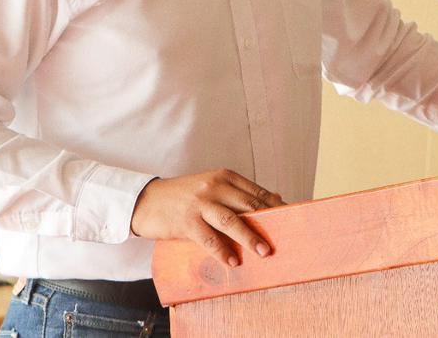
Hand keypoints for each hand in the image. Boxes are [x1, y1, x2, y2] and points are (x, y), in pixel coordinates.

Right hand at [129, 169, 285, 266]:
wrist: (146, 200)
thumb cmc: (183, 197)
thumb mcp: (210, 187)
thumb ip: (236, 194)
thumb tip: (273, 200)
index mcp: (224, 177)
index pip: (256, 192)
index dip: (275, 206)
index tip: (291, 219)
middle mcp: (214, 187)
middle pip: (248, 205)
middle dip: (268, 222)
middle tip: (284, 238)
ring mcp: (200, 203)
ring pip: (231, 221)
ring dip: (250, 237)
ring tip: (265, 252)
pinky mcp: (186, 221)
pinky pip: (209, 238)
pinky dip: (222, 250)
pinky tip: (233, 261)